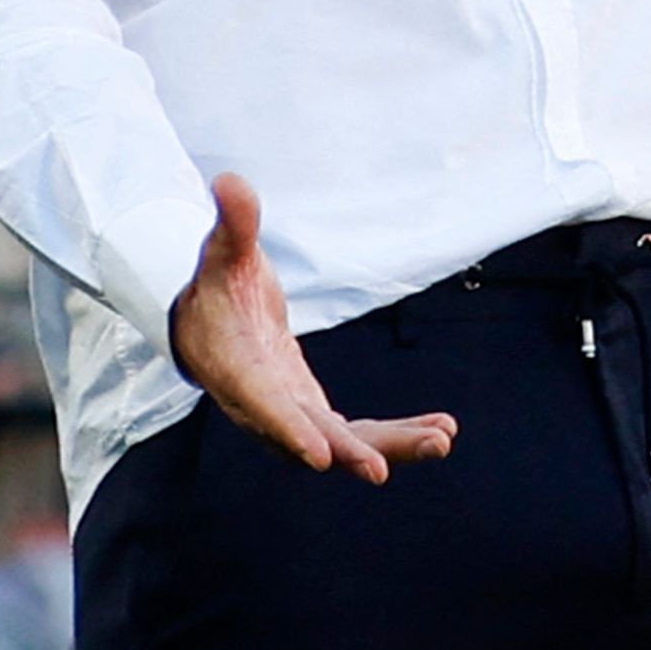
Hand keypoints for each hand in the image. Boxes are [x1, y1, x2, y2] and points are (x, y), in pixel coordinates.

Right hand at [169, 175, 456, 480]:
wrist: (207, 322)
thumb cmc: (215, 286)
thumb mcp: (223, 251)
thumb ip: (234, 223)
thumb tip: (228, 180)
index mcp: (239, 370)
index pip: (265, 405)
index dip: (291, 431)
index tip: (322, 457)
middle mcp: (265, 405)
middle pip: (310, 437)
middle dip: (351, 452)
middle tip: (385, 468)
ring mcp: (292, 415)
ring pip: (344, 443)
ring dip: (391, 446)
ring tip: (442, 439)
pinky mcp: (314, 414)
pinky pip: (359, 433)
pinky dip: (397, 434)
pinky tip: (442, 430)